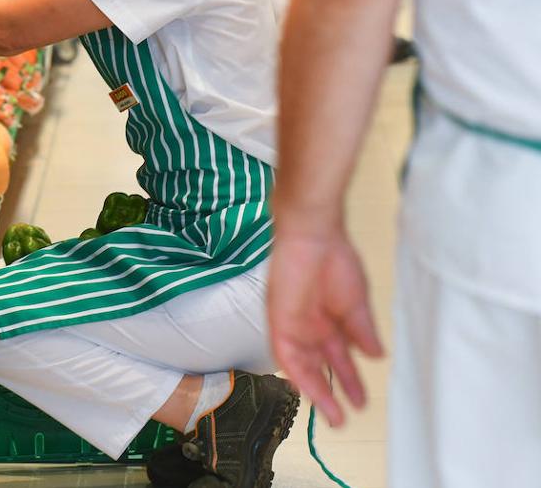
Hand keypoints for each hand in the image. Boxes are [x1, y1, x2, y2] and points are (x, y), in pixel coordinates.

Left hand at [266, 211, 383, 426]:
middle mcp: (309, 328)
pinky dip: (295, 369)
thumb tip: (376, 356)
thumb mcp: (356, 304)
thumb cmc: (335, 261)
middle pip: (319, 368)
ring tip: (332, 415)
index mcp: (329, 323)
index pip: (338, 360)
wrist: (314, 236)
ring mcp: (293, 324)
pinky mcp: (279, 318)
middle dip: (332, 394)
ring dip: (315, 390)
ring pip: (301, 366)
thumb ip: (362, 332)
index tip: (362, 402)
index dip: (349, 381)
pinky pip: (284, 351)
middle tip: (344, 419)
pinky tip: (306, 387)